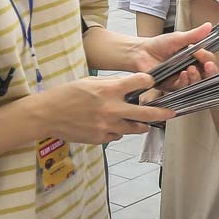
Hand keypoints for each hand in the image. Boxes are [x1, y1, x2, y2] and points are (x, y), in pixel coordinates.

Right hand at [32, 72, 172, 145]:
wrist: (46, 114)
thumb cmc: (66, 94)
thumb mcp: (90, 81)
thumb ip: (111, 84)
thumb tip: (130, 85)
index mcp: (108, 90)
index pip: (140, 83)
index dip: (148, 80)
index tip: (152, 81)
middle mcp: (110, 109)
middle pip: (146, 113)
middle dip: (162, 113)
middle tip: (172, 112)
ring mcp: (106, 126)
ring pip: (134, 128)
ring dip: (140, 125)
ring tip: (143, 123)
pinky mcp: (100, 138)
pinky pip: (117, 136)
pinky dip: (117, 131)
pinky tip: (109, 125)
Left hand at [116, 23, 216, 98]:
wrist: (141, 52)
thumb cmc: (159, 44)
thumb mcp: (178, 38)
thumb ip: (194, 35)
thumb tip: (209, 26)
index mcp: (195, 58)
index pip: (209, 61)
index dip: (208, 58)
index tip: (200, 51)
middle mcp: (191, 69)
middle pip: (208, 75)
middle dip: (211, 71)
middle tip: (208, 65)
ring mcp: (183, 79)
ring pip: (198, 83)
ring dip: (197, 77)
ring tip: (191, 68)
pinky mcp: (172, 86)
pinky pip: (183, 88)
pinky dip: (185, 82)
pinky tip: (183, 75)